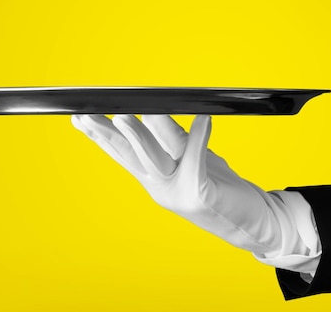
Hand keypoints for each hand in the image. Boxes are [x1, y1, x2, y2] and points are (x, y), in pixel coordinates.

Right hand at [71, 114, 290, 254]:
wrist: (251, 221)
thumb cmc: (218, 186)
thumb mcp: (189, 156)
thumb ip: (171, 136)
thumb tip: (154, 109)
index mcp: (154, 178)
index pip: (122, 154)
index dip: (100, 136)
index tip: (80, 118)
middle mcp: (161, 187)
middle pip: (131, 156)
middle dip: (107, 135)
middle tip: (87, 116)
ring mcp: (179, 193)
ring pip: (155, 159)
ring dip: (139, 136)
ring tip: (125, 116)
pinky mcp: (201, 194)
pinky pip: (197, 160)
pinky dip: (199, 137)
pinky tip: (203, 118)